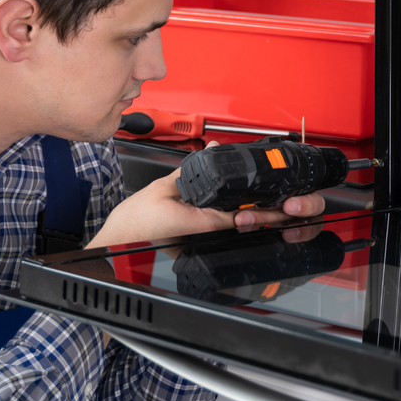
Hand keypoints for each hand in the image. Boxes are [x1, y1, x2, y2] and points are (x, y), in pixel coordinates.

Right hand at [88, 170, 327, 249]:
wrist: (115, 247)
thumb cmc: (133, 226)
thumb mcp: (163, 188)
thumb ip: (190, 170)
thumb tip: (209, 152)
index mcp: (201, 223)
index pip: (243, 217)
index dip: (266, 214)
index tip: (284, 210)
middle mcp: (203, 236)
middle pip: (241, 224)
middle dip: (262, 215)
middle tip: (284, 207)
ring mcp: (199, 243)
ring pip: (230, 229)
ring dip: (248, 218)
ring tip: (270, 210)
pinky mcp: (191, 245)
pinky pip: (216, 231)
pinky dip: (229, 221)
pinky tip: (238, 214)